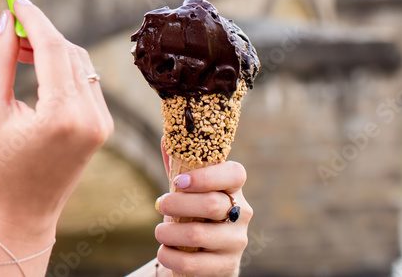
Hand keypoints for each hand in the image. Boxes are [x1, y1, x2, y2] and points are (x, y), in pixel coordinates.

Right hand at [0, 0, 113, 229]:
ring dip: (53, 48)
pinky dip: (64, 67)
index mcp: (62, 116)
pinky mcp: (103, 125)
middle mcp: (90, 117)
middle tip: (11, 25)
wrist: (23, 214)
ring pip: (81, 62)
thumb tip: (6, 23)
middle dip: (41, 32)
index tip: (15, 1)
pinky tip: (38, 68)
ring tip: (20, 49)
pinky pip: (86, 80)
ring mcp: (101, 122)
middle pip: (70, 51)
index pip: (54, 48)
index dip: (33, 19)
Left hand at [154, 150, 251, 276]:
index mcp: (234, 189)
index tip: (178, 182)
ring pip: (199, 234)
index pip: (235, 173)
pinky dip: (171, 257)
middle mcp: (242, 214)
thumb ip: (180, 166)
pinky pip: (193, 264)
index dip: (206, 176)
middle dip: (178, 204)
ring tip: (159, 232)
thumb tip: (167, 137)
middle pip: (212, 204)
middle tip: (160, 204)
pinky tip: (164, 252)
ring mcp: (236, 242)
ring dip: (169, 232)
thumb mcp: (189, 192)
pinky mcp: (227, 266)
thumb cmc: (196, 215)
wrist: (209, 258)